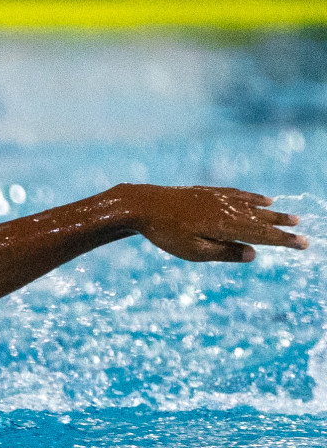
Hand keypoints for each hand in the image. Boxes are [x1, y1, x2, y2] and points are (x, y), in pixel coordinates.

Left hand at [117, 183, 308, 261]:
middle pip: (260, 219)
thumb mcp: (195, 252)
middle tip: (301, 230)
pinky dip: (253, 198)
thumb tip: (254, 254)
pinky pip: (238, 194)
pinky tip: (262, 199)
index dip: (284, 240)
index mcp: (226, 226)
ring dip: (271, 212)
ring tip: (287, 215)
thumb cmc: (166, 233)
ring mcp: (218, 198)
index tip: (303, 244)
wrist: (142, 205)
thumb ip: (225, 253)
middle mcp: (227, 209)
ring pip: (251, 206)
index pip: (262, 235)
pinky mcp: (208, 192)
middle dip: (281, 226)